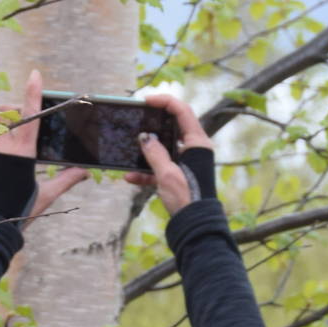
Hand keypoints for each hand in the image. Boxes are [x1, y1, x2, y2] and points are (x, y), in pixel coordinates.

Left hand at [0, 68, 84, 218]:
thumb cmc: (19, 211)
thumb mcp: (46, 195)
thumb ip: (66, 180)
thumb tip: (86, 171)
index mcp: (22, 152)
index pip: (29, 115)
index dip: (32, 92)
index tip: (35, 74)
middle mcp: (2, 147)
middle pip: (7, 113)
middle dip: (16, 110)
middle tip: (25, 118)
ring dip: (6, 126)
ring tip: (14, 141)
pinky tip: (3, 158)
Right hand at [128, 91, 214, 215]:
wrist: (195, 226)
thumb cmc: (188, 198)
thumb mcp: (167, 173)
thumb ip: (154, 152)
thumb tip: (144, 137)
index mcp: (198, 143)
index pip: (183, 112)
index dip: (165, 102)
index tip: (146, 101)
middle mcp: (194, 150)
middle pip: (172, 128)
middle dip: (153, 125)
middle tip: (136, 121)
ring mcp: (187, 163)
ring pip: (164, 149)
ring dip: (146, 151)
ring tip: (129, 150)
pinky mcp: (179, 177)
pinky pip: (161, 168)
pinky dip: (146, 171)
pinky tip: (130, 178)